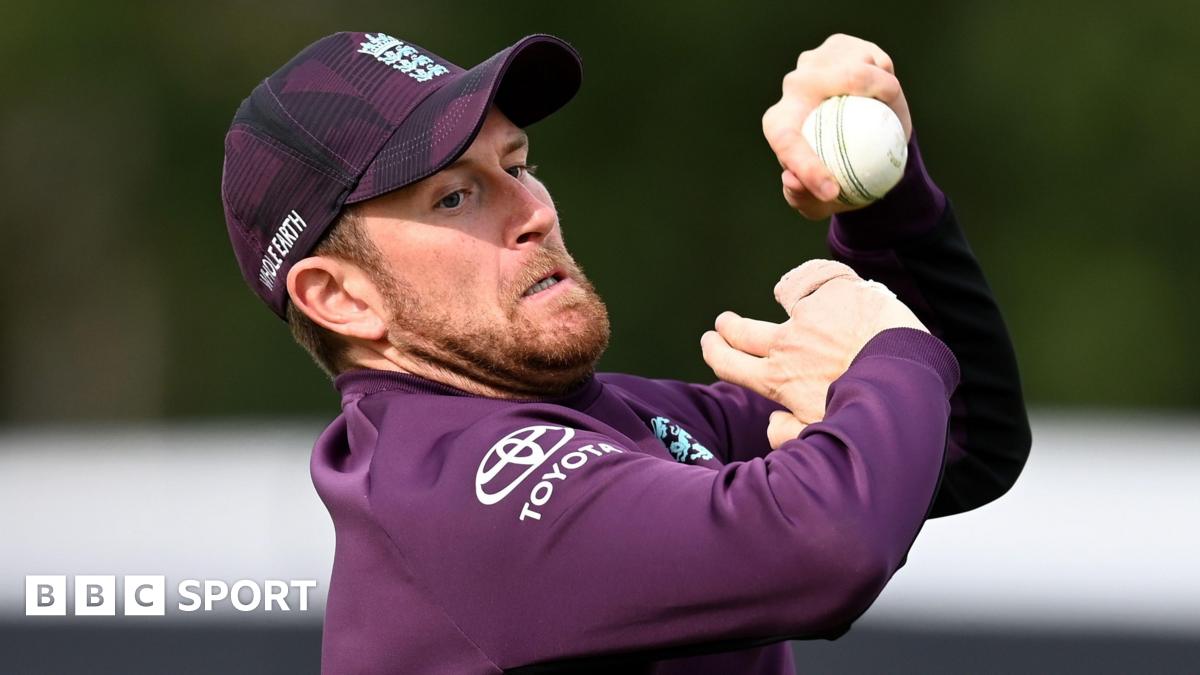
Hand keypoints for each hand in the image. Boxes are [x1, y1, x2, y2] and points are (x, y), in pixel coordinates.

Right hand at [701, 260, 926, 447]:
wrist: (906, 377)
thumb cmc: (866, 414)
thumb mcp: (821, 437)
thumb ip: (788, 436)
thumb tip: (771, 422)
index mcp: (778, 380)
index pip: (730, 364)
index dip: (715, 352)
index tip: (711, 343)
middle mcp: (785, 345)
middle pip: (740, 331)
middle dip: (727, 328)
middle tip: (724, 324)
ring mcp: (808, 315)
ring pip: (781, 299)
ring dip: (782, 300)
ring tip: (787, 298)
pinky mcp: (833, 292)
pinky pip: (811, 278)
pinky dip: (811, 280)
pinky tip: (817, 283)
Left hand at [762, 34, 911, 219]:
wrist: (863, 131)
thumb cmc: (839, 171)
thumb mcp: (821, 201)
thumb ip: (804, 201)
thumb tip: (792, 182)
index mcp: (779, 124)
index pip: (787, 145)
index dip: (808, 169)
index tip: (833, 192)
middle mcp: (792, 87)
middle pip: (821, 89)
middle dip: (859, 107)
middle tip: (892, 134)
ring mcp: (815, 62)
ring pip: (857, 74)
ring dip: (883, 94)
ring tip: (893, 118)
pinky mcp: (842, 46)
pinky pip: (876, 63)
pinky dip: (889, 82)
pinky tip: (889, 95)